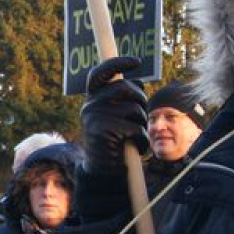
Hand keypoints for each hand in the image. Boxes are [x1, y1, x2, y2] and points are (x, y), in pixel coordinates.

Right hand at [81, 56, 149, 173]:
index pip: (100, 73)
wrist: (103, 172)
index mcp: (93, 100)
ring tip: (135, 137)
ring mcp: (95, 117)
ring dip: (142, 124)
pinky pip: (136, 128)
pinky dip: (143, 141)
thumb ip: (123, 99)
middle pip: (125, 88)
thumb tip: (138, 82)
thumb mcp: (116, 118)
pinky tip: (136, 148)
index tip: (137, 62)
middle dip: (141, 100)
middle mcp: (90, 105)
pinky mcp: (103, 130)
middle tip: (141, 117)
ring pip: (134, 109)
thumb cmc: (115, 142)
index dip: (118, 63)